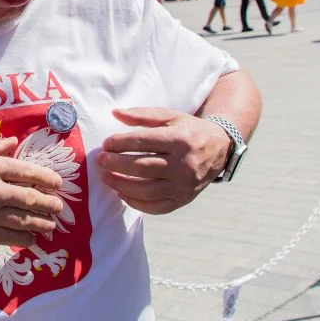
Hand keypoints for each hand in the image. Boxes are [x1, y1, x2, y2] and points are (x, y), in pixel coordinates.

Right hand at [0, 136, 63, 247]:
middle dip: (50, 203)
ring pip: (25, 220)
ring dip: (43, 223)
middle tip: (59, 206)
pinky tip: (33, 238)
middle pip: (31, 198)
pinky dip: (26, 238)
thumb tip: (14, 142)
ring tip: (51, 224)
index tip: (58, 184)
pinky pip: (11, 237)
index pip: (27, 172)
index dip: (47, 178)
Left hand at [96, 108, 230, 214]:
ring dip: (122, 185)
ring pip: (147, 191)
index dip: (120, 143)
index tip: (106, 143)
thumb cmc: (188, 130)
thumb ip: (142, 115)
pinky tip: (122, 194)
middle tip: (100, 161)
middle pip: (142, 168)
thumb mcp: (169, 116)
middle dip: (116, 164)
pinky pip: (157, 207)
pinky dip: (136, 203)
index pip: (143, 142)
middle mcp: (184, 165)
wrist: (219, 148)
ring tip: (106, 177)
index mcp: (180, 140)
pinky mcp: (184, 200)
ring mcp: (185, 185)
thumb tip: (115, 113)